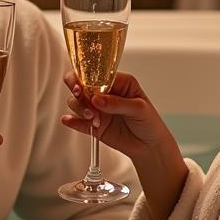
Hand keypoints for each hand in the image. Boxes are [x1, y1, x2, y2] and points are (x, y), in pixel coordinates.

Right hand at [62, 70, 188, 219]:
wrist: (150, 146)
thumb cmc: (149, 122)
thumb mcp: (139, 109)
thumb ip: (118, 103)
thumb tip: (97, 99)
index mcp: (118, 82)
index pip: (97, 73)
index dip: (87, 77)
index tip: (85, 86)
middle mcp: (104, 93)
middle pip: (80, 84)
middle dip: (77, 89)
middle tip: (80, 96)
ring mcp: (97, 109)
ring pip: (76, 102)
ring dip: (79, 108)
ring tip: (93, 118)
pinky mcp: (92, 125)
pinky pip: (77, 121)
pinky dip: (71, 120)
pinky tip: (69, 120)